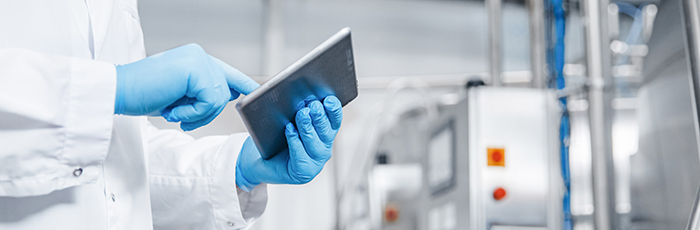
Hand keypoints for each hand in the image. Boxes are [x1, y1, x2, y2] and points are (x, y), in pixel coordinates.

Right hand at [114, 43, 259, 130]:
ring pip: (218, 98)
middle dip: (206, 112)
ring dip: (197, 114)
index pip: (227, 73)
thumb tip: (231, 95)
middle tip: (181, 117)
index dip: (242, 84)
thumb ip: (203, 92)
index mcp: (196, 59)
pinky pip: (209, 101)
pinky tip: (173, 111)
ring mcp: (198, 60)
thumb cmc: (143, 94)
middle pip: (224, 92)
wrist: (118, 92)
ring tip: (173, 112)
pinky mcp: (195, 70)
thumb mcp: (180, 95)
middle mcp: (199, 55)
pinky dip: (192, 113)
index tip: (254, 92)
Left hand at [235, 96, 342, 190]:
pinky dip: (295, 142)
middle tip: (313, 105)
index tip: (328, 99)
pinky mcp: (304, 172)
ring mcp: (315, 162)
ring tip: (302, 114)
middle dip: (320, 117)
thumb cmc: (272, 138)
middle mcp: (323, 148)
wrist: (258, 160)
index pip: (335, 120)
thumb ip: (285, 102)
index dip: (334, 110)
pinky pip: (301, 157)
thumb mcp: (283, 117)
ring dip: (308, 128)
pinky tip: (289, 130)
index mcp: (324, 133)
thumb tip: (277, 84)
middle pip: (327, 132)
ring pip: (315, 144)